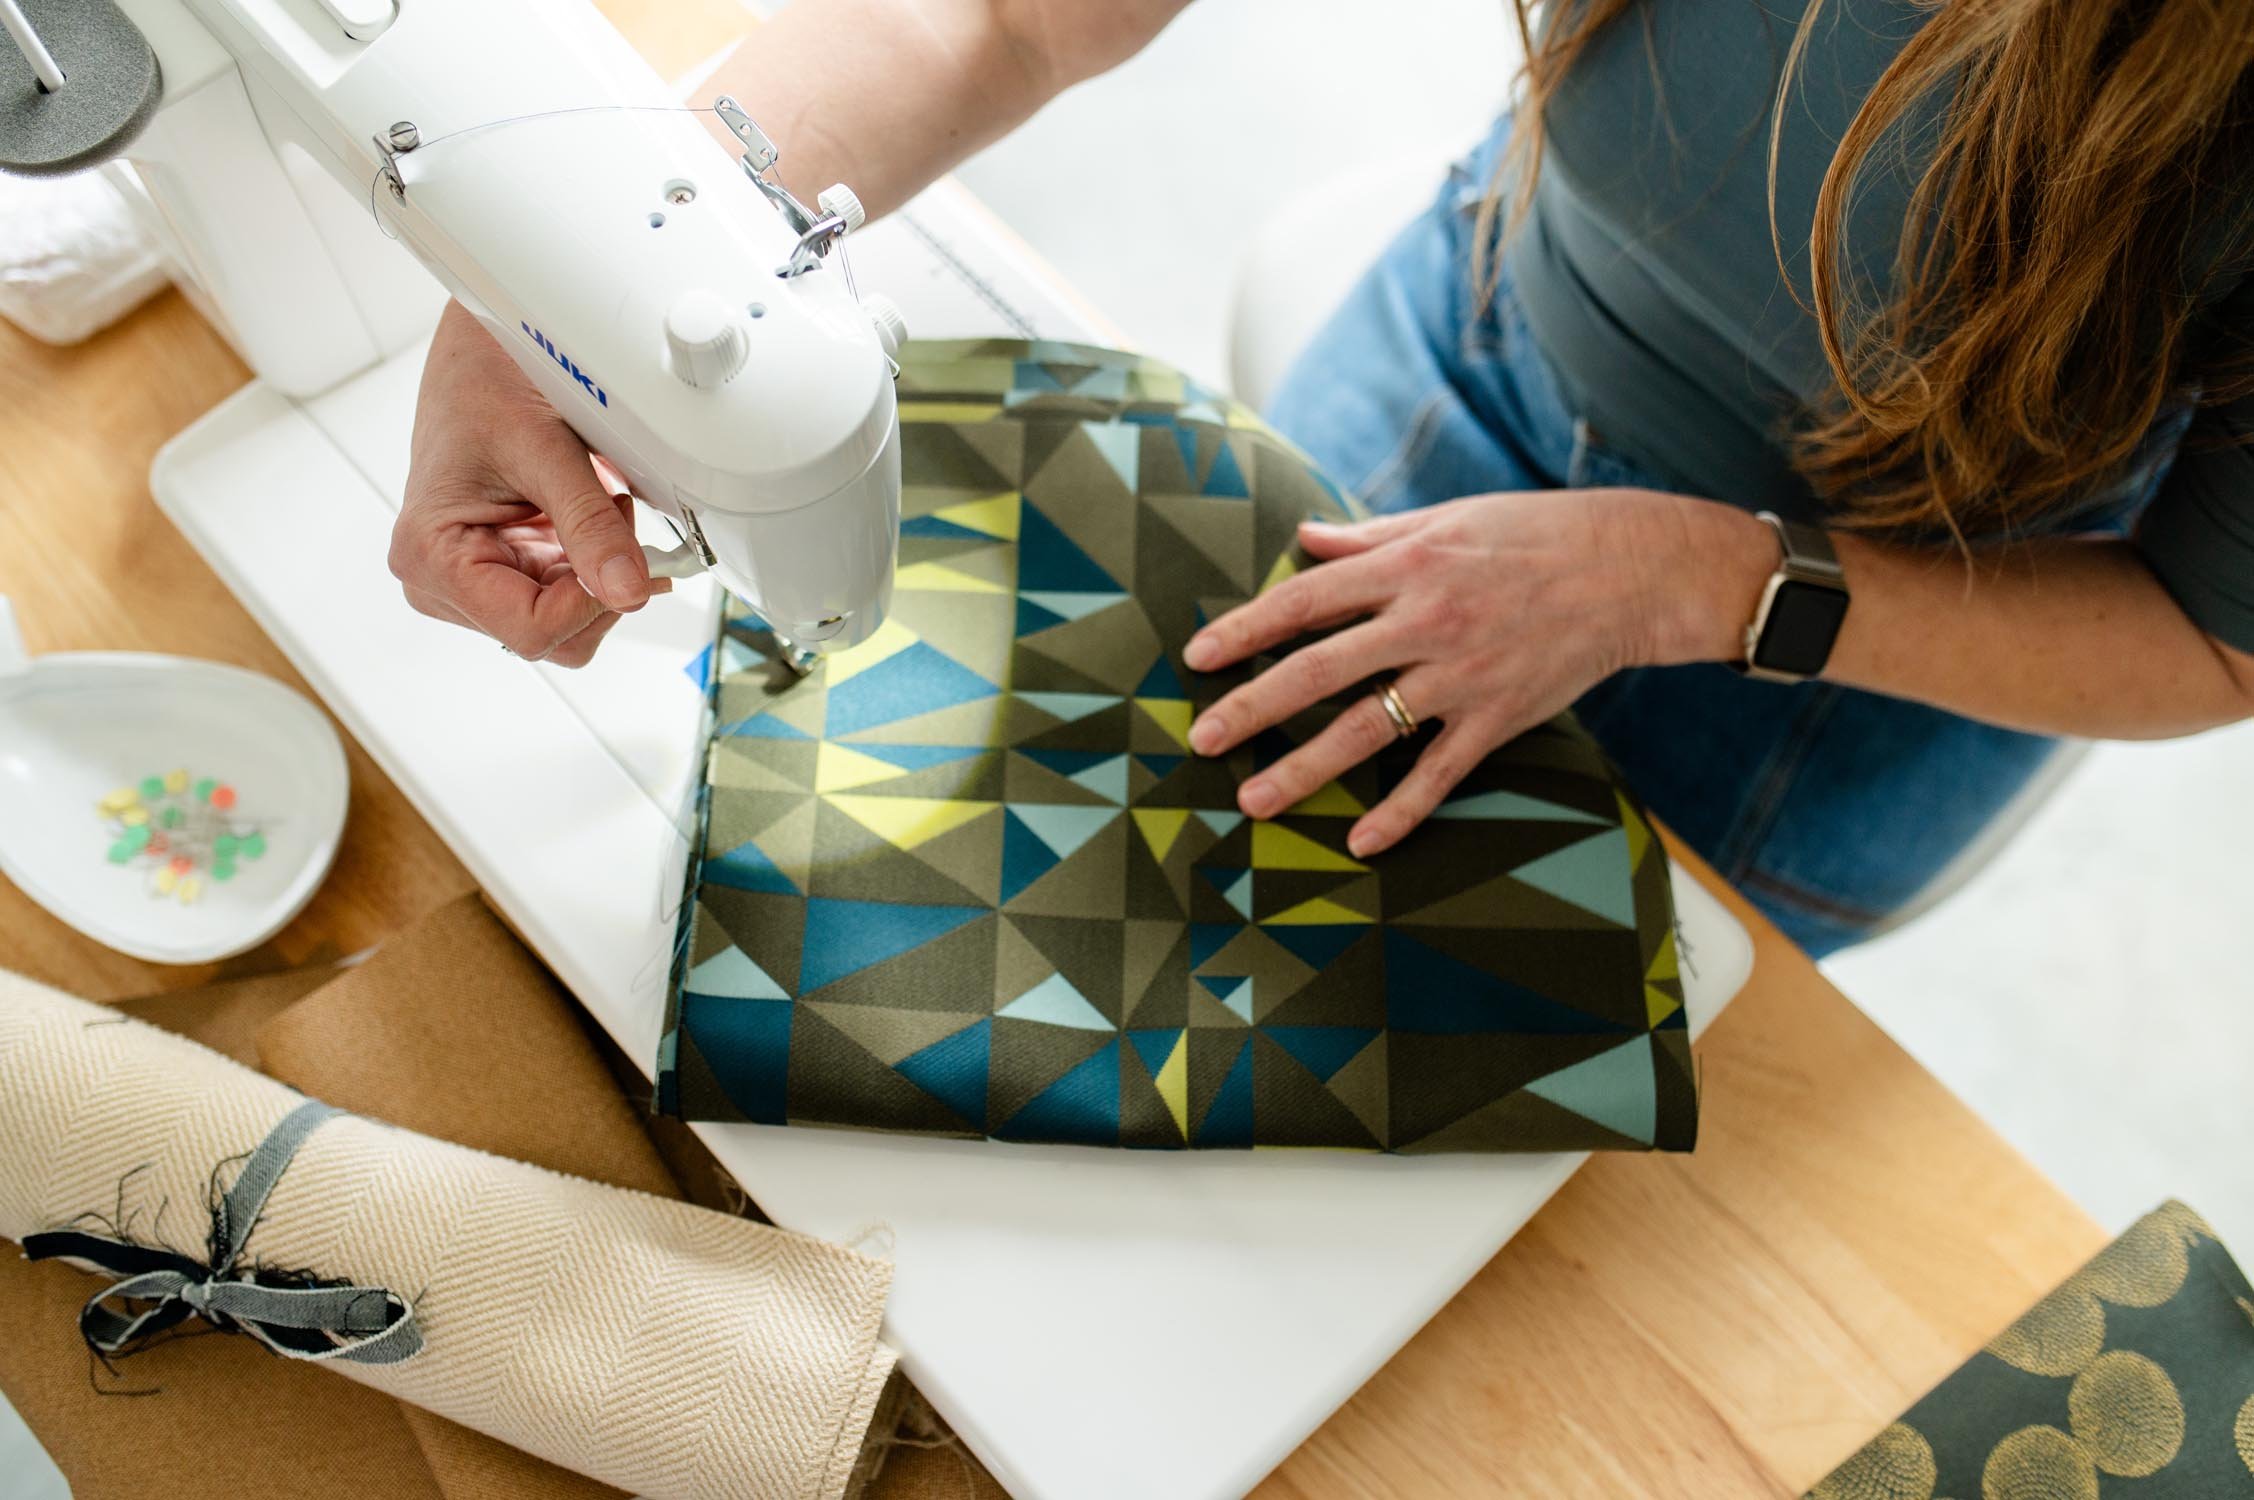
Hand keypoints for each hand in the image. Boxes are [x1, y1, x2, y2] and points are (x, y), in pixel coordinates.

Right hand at [388, 301, 665, 666]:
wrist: (481, 353)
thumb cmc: (488, 384)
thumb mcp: (548, 452)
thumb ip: (591, 527)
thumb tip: (630, 592)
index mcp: (432, 556)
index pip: (530, 630)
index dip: (591, 604)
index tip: (629, 560)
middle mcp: (439, 581)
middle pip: (549, 636)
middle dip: (599, 587)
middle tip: (617, 518)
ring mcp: (468, 580)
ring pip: (562, 621)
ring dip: (599, 572)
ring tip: (601, 505)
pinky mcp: (499, 567)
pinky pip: (562, 594)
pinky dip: (592, 562)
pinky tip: (592, 514)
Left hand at [1182, 489, 1771, 856]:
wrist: (1633, 569)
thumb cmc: (1533, 534)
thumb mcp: (1447, 519)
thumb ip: (1369, 537)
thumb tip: (1303, 538)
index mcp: (1406, 566)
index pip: (1305, 602)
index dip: (1245, 630)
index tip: (1197, 658)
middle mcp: (1425, 620)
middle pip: (1319, 671)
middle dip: (1253, 707)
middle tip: (1202, 739)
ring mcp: (1461, 674)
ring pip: (1366, 730)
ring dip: (1305, 769)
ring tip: (1254, 799)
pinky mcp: (1497, 716)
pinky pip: (1438, 773)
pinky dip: (1399, 811)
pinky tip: (1358, 840)